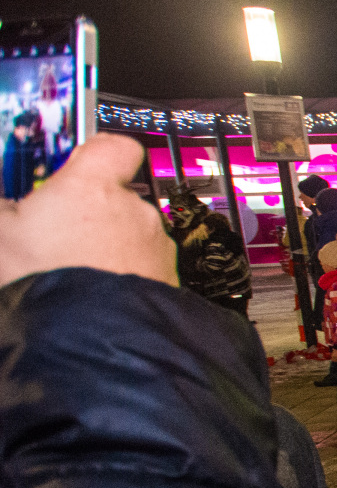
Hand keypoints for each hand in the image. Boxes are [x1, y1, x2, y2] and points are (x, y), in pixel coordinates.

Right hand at [0, 133, 175, 288]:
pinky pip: (146, 267)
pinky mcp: (169, 279)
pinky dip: (126, 275)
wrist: (90, 340)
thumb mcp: (0, 233)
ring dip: (110, 247)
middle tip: (59, 237)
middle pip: (118, 198)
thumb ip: (5, 209)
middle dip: (93, 214)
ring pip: (133, 235)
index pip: (114, 147)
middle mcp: (134, 210)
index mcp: (93, 187)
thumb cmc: (43, 280)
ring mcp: (156, 246)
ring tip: (76, 271)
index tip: (77, 166)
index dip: (97, 154)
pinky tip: (98, 294)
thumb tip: (7, 207)